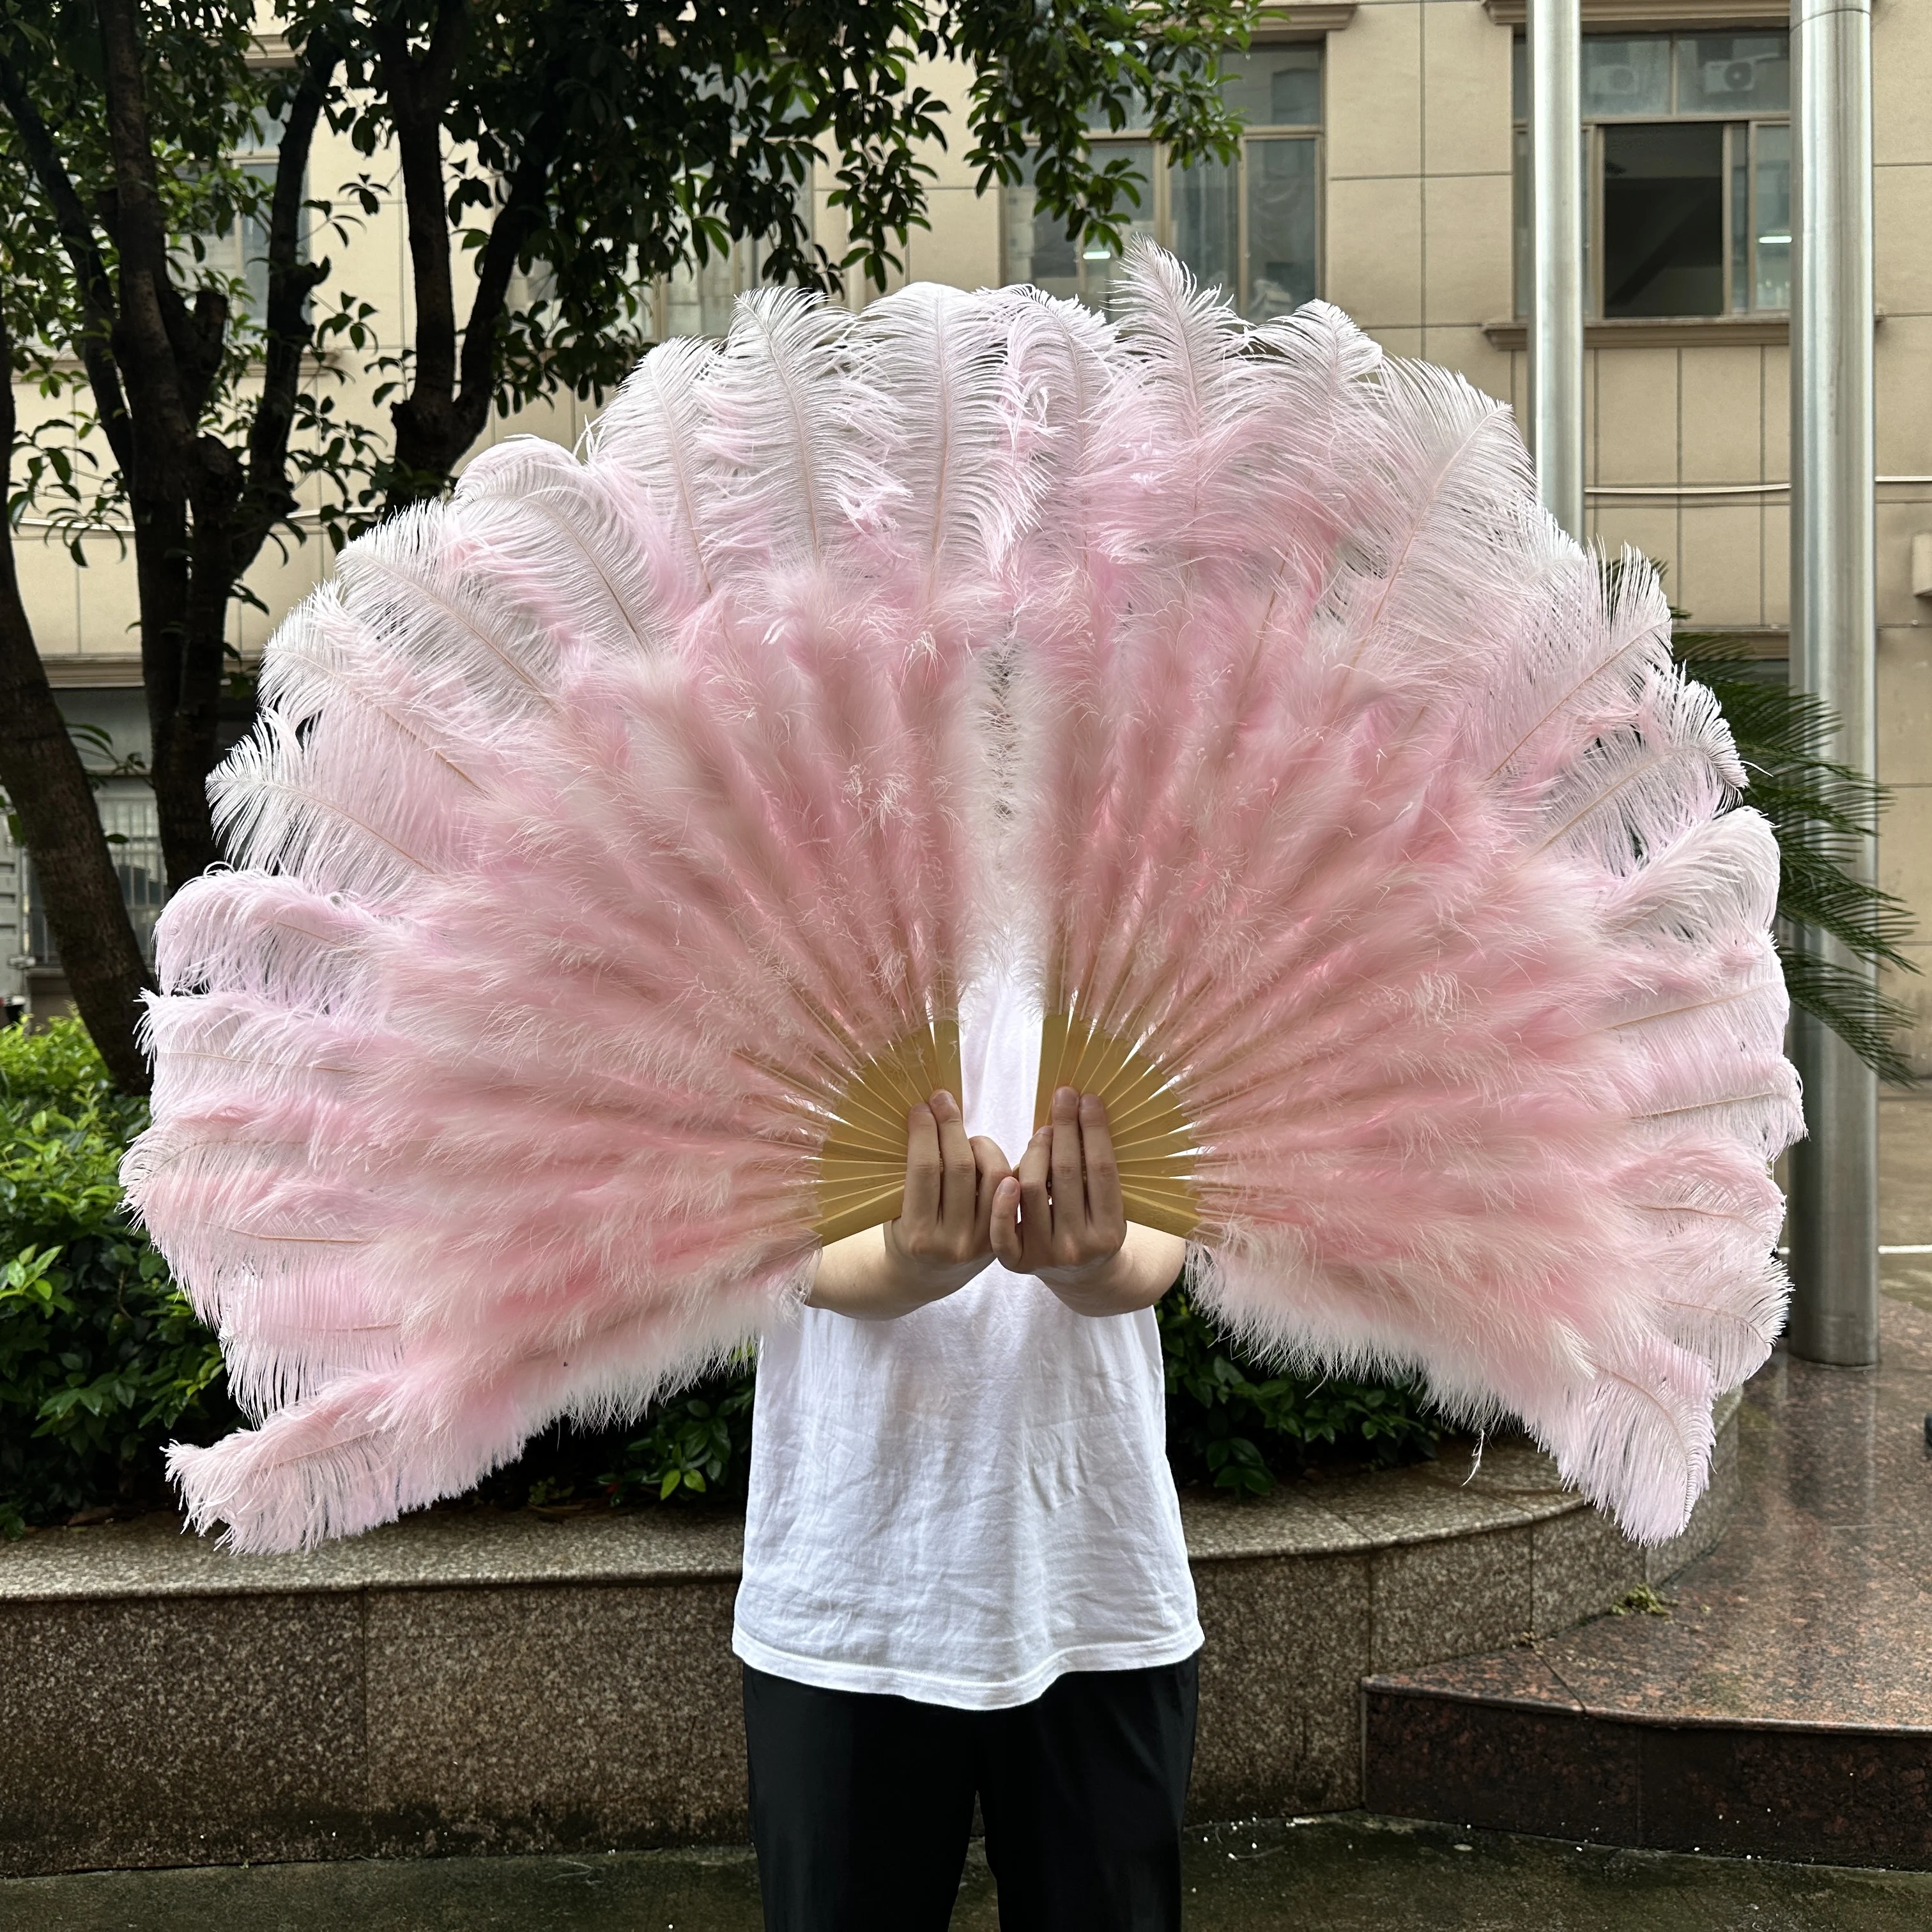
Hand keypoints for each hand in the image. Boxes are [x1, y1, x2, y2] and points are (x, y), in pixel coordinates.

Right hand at [806, 1091, 1012, 1319]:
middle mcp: (953, 1242)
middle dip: (950, 1125)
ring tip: (963, 1131)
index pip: (924, 1169)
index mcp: (919, 1235)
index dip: (924, 1131)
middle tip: (942, 1099)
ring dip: (978, 1141)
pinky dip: (1001, 1161)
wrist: (924, 1277)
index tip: (920, 1107)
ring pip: (992, 1174)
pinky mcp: (1002, 1238)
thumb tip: (922, 1114)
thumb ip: (910, 1174)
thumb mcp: (894, 1210)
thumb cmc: (904, 1231)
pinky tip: (986, 1147)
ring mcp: (982, 1243)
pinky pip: (1008, 1189)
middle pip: (959, 1167)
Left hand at [991, 1087, 1185, 1315]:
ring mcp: (1046, 1255)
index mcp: (1110, 1233)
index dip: (1094, 1130)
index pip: (1101, 1170)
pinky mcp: (1017, 1262)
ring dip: (1036, 1149)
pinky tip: (1007, 1175)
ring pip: (1031, 1188)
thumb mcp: (1110, 1206)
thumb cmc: (1096, 1226)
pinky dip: (1000, 1201)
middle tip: (1063, 1096)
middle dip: (1065, 1127)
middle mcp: (1077, 1246)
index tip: (1088, 1098)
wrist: (1082, 1276)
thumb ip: (1097, 1172)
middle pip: (1065, 1174)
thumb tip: (1082, 1110)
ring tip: (1044, 1130)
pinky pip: (1001, 1229)